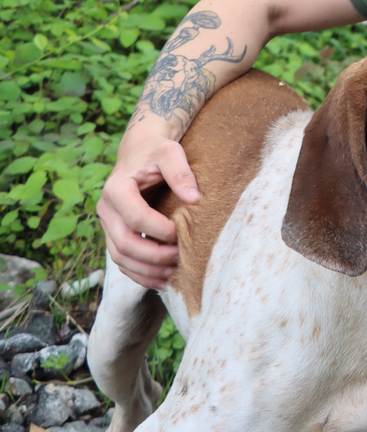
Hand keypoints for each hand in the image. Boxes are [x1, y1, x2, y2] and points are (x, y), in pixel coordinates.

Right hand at [97, 126, 200, 289]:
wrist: (140, 150)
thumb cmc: (157, 151)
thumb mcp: (171, 152)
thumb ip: (181, 173)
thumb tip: (195, 199)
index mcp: (117, 188)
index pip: (135, 217)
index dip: (159, 229)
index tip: (180, 233)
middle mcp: (106, 208)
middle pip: (123, 242)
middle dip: (152, 255)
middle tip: (179, 258)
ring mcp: (108, 223)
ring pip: (119, 256)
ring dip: (145, 270)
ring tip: (172, 274)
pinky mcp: (115, 232)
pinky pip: (121, 259)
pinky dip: (139, 273)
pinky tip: (161, 280)